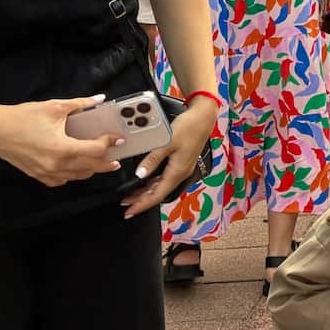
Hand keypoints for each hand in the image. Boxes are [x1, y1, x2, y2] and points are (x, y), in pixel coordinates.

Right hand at [0, 96, 123, 187]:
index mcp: (63, 148)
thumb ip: (80, 104)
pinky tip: (75, 166)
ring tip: (98, 160)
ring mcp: (47, 173)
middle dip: (107, 162)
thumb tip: (99, 99)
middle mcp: (57, 165)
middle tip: (117, 156)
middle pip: (91, 168)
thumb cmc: (23, 117)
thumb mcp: (54, 107)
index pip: (95, 150)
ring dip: (91, 169)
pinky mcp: (39, 176)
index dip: (110, 143)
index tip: (119, 139)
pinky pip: (62, 180)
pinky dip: (73, 174)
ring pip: (78, 176)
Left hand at [121, 98, 216, 217]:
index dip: (142, 204)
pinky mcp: (182, 162)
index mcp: (177, 171)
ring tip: (132, 195)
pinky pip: (165, 178)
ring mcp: (182, 168)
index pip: (157, 195)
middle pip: (158, 193)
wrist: (204, 117)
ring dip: (146, 192)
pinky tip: (145, 181)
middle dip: (142, 200)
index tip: (129, 212)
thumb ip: (153, 159)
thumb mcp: (168, 142)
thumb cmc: (188, 128)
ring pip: (161, 186)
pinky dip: (153, 183)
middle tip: (125, 204)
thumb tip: (140, 175)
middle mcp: (180, 173)